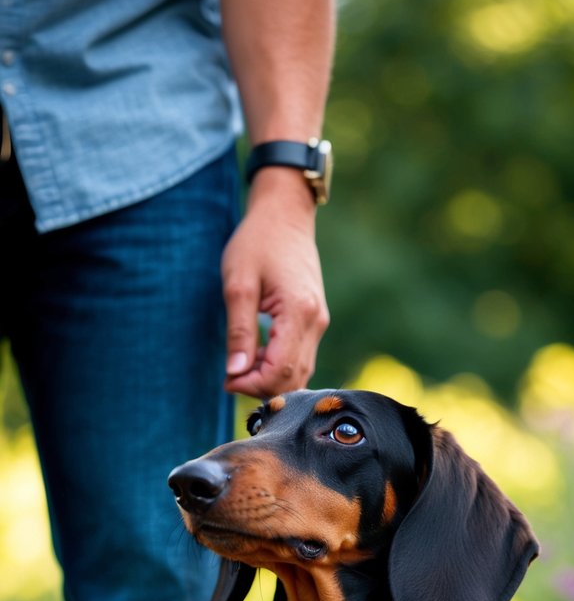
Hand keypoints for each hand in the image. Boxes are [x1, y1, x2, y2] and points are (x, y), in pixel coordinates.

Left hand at [221, 172, 329, 398]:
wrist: (285, 214)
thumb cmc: (258, 242)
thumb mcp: (238, 285)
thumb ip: (239, 331)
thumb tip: (235, 372)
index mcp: (298, 314)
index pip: (280, 372)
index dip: (252, 384)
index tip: (227, 379)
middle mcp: (315, 323)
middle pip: (293, 379)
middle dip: (261, 385)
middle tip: (231, 374)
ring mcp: (318, 323)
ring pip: (300, 372)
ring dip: (270, 377)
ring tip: (242, 363)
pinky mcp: (315, 321)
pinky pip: (301, 357)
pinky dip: (279, 365)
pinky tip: (257, 353)